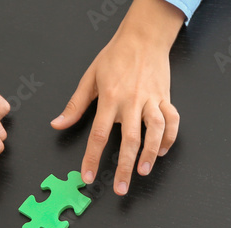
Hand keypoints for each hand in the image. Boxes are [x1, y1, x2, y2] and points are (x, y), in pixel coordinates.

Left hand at [51, 0, 183, 194]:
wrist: (143, 36)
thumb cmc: (115, 56)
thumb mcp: (89, 77)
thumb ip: (75, 104)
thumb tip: (58, 124)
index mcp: (110, 98)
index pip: (99, 134)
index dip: (92, 158)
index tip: (88, 176)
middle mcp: (132, 101)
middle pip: (129, 139)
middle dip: (124, 167)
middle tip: (120, 188)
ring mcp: (151, 100)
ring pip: (155, 130)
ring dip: (151, 153)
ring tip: (144, 171)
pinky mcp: (165, 98)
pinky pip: (172, 120)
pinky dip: (170, 138)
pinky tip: (162, 151)